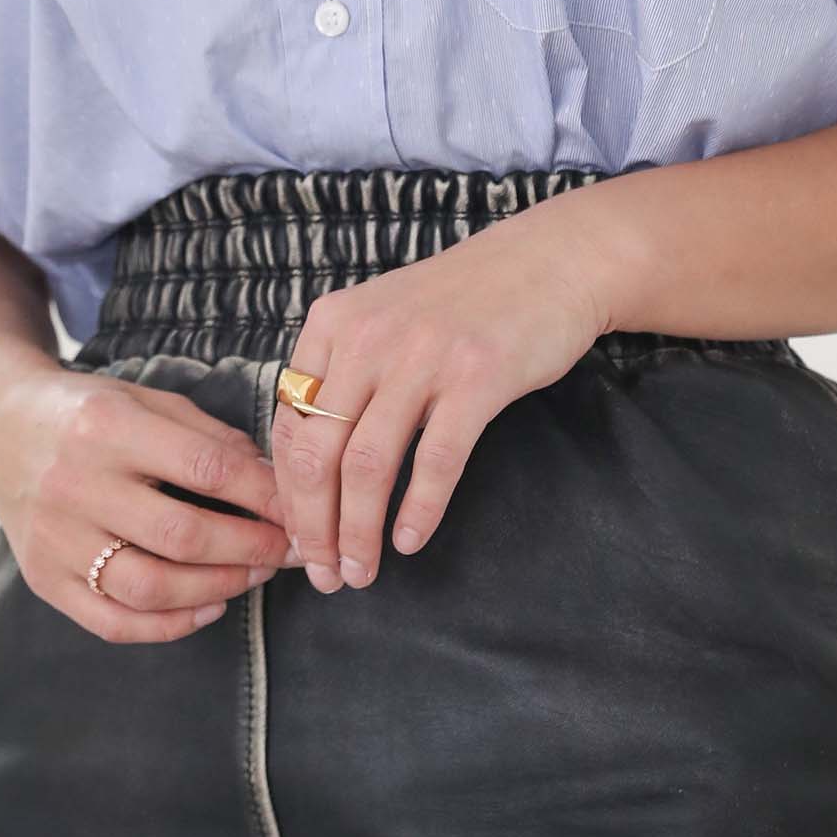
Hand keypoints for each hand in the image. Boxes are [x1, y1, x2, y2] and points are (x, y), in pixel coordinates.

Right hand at [0, 365, 297, 644]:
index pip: (203, 467)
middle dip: (249, 548)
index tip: (300, 510)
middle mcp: (76, 484)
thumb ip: (207, 437)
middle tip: (287, 551)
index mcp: (107, 426)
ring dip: (216, 588)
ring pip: (148, 587)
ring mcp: (55, 538)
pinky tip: (207, 608)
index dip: (262, 494)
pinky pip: (113, 622)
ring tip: (253, 576)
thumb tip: (273, 483)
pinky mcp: (44, 579)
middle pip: (180, 534)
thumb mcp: (145, 399)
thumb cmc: (89, 414)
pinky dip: (169, 626)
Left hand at [270, 197, 621, 591]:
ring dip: (358, 532)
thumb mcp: (383, 319)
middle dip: (315, 527)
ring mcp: (422, 355)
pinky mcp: (477, 376)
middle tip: (324, 575)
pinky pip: (435, 460)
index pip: (289, 424)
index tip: (298, 539)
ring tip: (360, 572)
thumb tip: (306, 466)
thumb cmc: (461, 303)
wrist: (548, 261)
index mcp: (333, 322)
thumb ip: (343, 375)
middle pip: (318, 453)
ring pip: (369, 466)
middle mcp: (368, 336)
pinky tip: (409, 541)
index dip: (289, 494)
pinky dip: (418, 510)